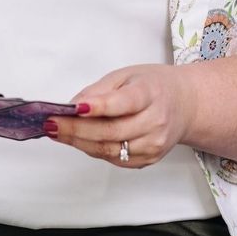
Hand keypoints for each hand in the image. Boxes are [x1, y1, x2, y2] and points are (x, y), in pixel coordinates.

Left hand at [45, 64, 195, 168]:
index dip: (98, 107)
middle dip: (76, 129)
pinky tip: (77, 140)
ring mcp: (153, 145)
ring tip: (56, 132)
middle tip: (50, 123)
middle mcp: (155, 123)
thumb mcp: (126, 75)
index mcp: (150, 94)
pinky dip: (93, 150)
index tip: (74, 107)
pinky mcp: (148, 159)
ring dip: (79, 142)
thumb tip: (73, 106)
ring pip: (110, 149)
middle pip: (112, 131)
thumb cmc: (153, 86)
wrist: (186, 105)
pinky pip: (115, 159)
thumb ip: (99, 90)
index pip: (123, 103)